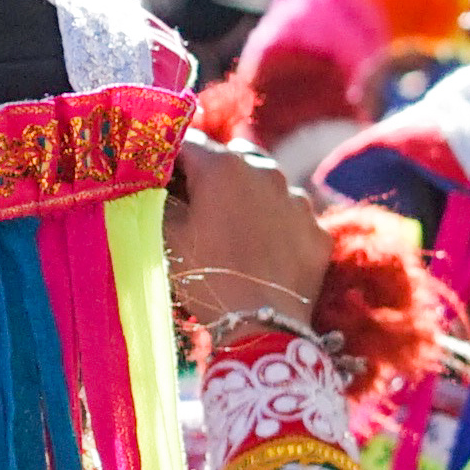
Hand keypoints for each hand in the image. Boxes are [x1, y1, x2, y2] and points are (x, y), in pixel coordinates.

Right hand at [167, 131, 331, 325]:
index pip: (186, 142)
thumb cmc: (205, 276)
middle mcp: (267, 171)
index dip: (166, 158)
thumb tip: (151, 182)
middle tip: (193, 205)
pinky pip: (291, 218)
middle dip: (210, 174)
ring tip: (230, 232)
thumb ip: (156, 198)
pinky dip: (275, 227)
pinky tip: (261, 253)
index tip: (155, 176)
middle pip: (230, 157)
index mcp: (224, 165)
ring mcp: (299, 200)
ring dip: (246, 198)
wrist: (261, 326)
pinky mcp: (318, 231)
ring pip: (265, 185)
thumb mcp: (165, 236)